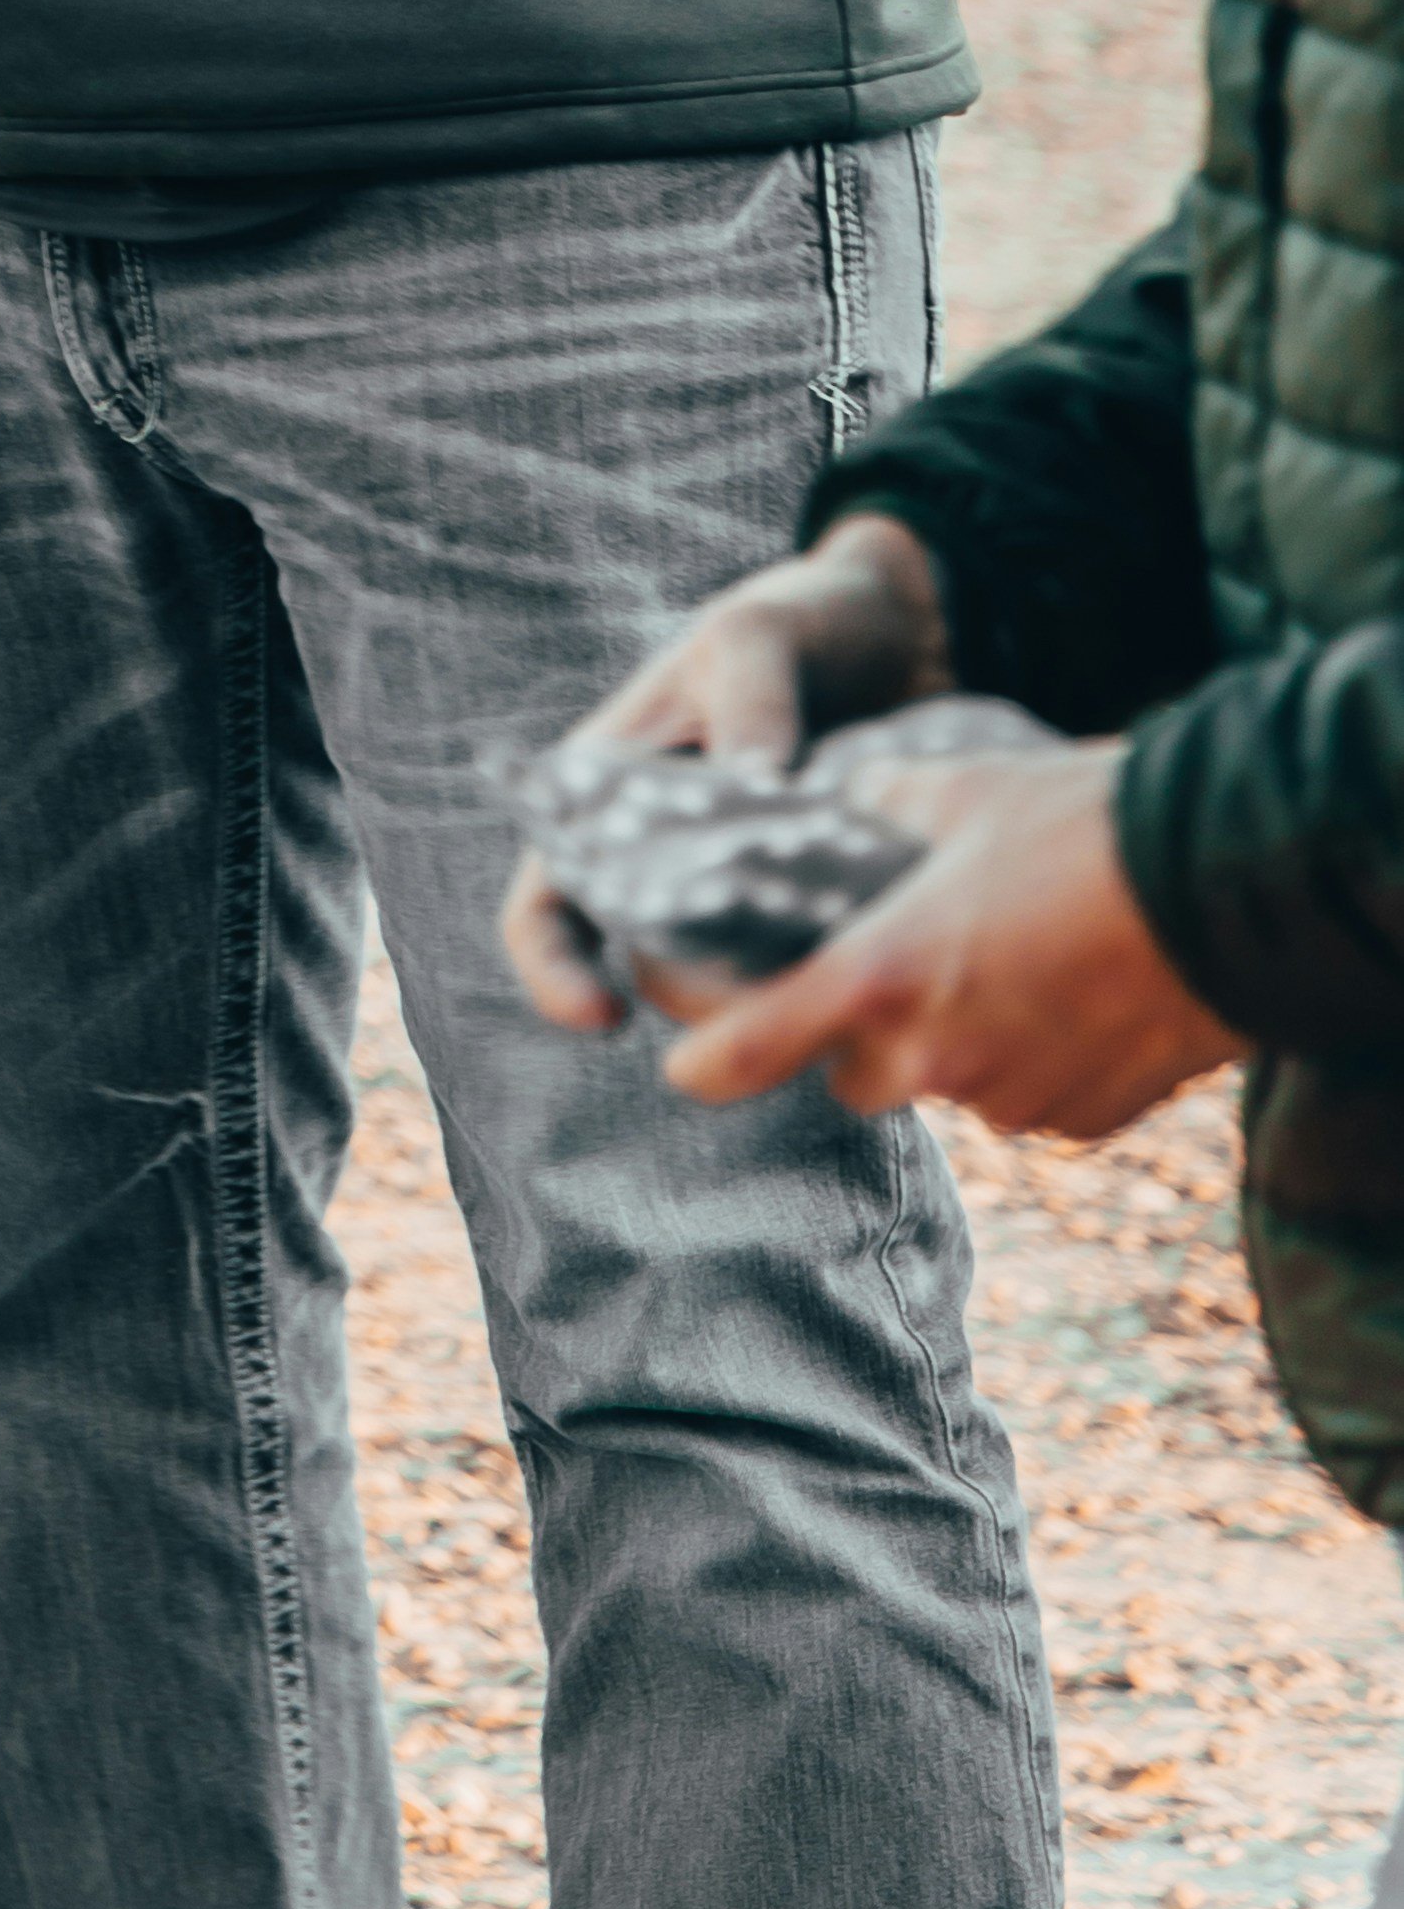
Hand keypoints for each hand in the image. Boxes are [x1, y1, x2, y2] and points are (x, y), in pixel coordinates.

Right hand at [501, 516, 952, 1025]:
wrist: (903, 627)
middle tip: (769, 992)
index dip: (555, 970)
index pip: (547, 904)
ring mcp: (753, 892)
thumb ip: (751, 703)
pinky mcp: (829, 908)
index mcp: (614, 794)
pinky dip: (844, 973)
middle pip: (650, 967)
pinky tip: (889, 952)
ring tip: (840, 961)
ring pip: (737, 985)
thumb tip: (759, 788)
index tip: (605, 1018)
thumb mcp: (757, 634)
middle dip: (698, 995)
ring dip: (778, 989)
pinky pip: (821, 970)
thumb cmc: (799, 619)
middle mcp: (672, 859)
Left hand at [655, 737, 1240, 1140]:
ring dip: (949, 1039)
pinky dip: (1026, 1056)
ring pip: (946, 1084)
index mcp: (880, 977)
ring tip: (997, 954)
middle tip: (885, 968)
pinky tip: (1062, 986)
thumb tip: (841, 807)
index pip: (748, 1050)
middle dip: (854, 1033)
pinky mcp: (1082, 1122)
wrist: (1227, 890)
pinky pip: (1026, 1098)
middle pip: (853, 1075)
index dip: (702, 1059)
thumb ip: (874, 810)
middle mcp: (935, 1058)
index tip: (680, 1063)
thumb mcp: (953, 787)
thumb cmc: (1079, 823)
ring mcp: (1014, 1101)